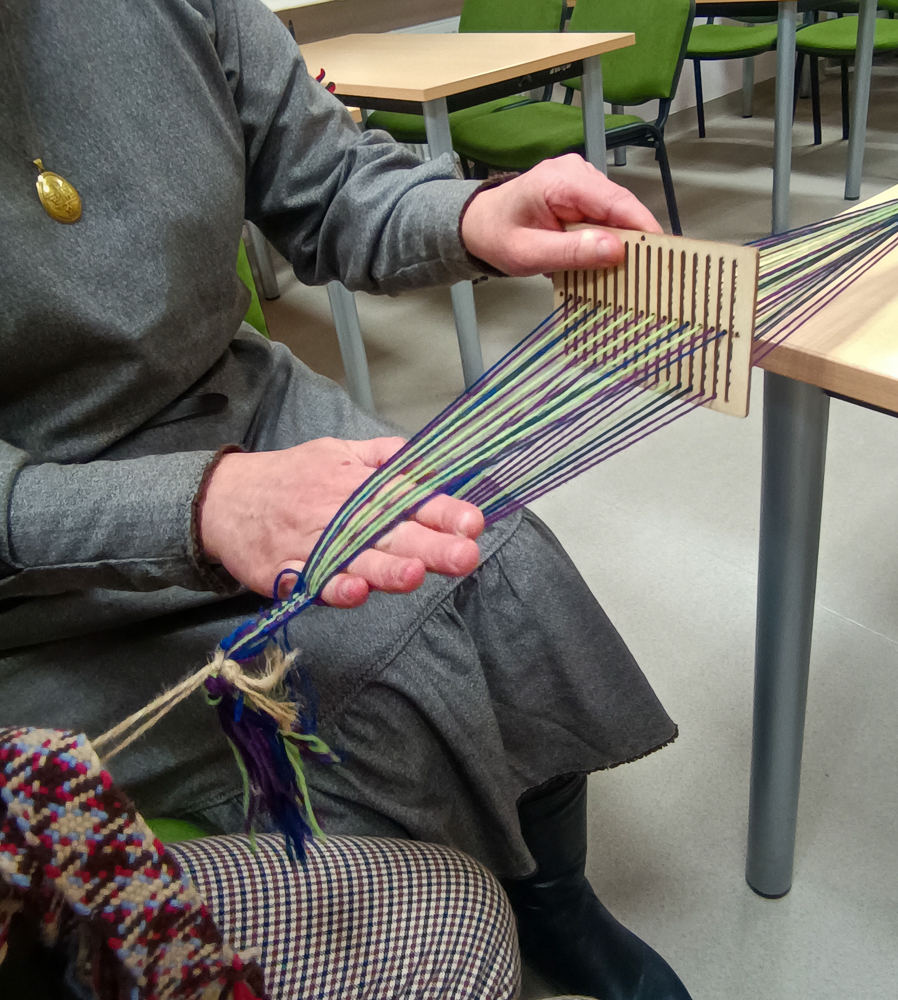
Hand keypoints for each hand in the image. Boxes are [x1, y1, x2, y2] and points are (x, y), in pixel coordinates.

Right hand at [199, 437, 483, 605]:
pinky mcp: (283, 570)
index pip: (408, 497)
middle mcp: (339, 512)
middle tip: (464, 554)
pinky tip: (354, 592)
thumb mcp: (339, 452)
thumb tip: (432, 463)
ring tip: (414, 574)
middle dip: (429, 544)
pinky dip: (330, 586)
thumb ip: (386, 458)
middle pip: (389, 531)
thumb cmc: (292, 477)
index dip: (442, 511)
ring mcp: (311, 542)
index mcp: (358, 484)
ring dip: (384, 567)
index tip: (474, 522)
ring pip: (352, 557)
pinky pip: (309, 580)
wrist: (223, 498)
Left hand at [460, 154, 662, 276]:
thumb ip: (570, 252)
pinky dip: (605, 241)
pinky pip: (605, 219)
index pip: (616, 202)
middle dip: (632, 242)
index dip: (643, 228)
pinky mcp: (584, 194)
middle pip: (621, 209)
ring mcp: (582, 181)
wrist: (479, 224)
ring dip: (616, 245)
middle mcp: (577, 173)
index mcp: (562, 180)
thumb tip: (614, 250)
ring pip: (616, 216)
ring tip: (615, 274)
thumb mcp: (529, 253)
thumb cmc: (497, 235)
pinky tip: (598, 262)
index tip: (663, 253)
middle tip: (642, 276)